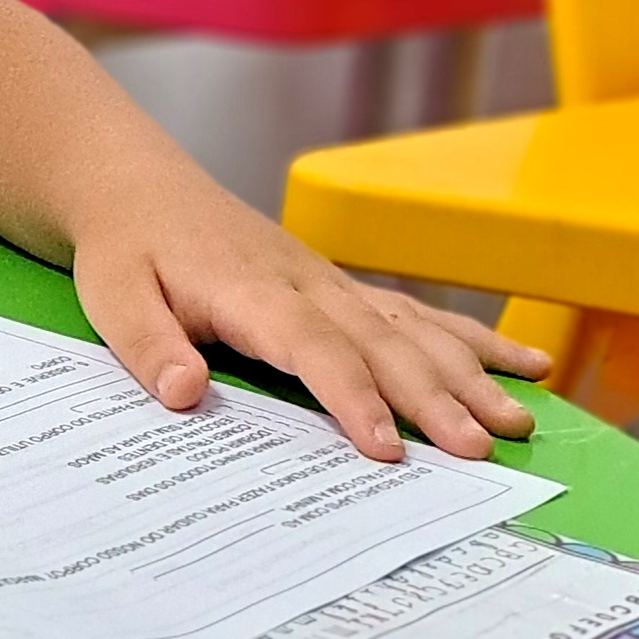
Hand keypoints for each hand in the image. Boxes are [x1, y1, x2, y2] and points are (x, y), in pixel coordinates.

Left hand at [69, 163, 547, 463]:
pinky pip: (419, 312)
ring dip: (469, 376)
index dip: (351, 397)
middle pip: (380, 342)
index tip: (387, 448)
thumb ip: (149, 345)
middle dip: (434, 398)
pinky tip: (527, 366)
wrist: (138, 187)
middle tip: (479, 450)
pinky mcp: (344, 287)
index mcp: (250, 291)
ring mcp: (333, 283)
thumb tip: (184, 393)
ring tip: (519, 422)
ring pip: (413, 328)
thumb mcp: (111, 297)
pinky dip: (475, 340)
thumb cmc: (125, 250)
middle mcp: (306, 284)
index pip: (312, 347)